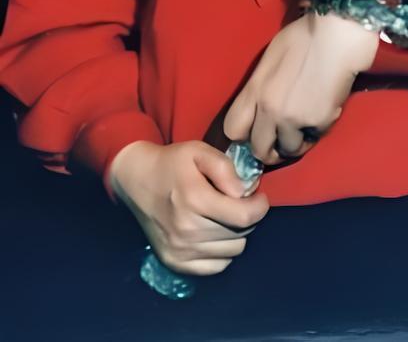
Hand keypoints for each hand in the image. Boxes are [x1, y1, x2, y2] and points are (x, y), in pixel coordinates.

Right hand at [108, 139, 268, 276]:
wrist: (136, 181)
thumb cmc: (172, 163)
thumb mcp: (199, 151)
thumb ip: (224, 168)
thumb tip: (243, 192)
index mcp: (194, 200)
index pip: (244, 217)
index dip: (260, 206)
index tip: (258, 197)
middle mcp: (187, 231)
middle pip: (240, 234)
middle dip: (248, 217)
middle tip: (239, 203)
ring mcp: (179, 251)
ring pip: (232, 251)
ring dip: (236, 235)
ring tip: (226, 217)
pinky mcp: (175, 263)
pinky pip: (216, 267)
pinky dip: (222, 253)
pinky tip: (215, 235)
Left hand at [224, 12, 378, 164]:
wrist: (339, 35)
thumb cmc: (304, 37)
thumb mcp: (270, 57)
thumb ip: (259, 86)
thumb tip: (257, 107)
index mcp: (255, 90)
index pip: (233, 129)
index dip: (243, 135)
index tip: (254, 133)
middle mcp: (269, 110)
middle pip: (259, 149)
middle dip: (269, 149)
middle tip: (280, 142)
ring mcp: (294, 119)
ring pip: (289, 149)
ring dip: (295, 142)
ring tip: (305, 126)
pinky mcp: (318, 123)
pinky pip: (313, 138)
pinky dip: (316, 130)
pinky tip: (322, 112)